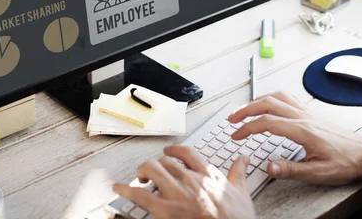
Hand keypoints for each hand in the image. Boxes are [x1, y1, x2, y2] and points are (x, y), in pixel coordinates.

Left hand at [113, 145, 254, 218]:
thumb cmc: (236, 218)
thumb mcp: (241, 193)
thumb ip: (238, 173)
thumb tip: (243, 159)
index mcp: (207, 174)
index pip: (186, 152)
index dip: (174, 149)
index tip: (168, 151)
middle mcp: (190, 179)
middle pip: (165, 161)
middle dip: (155, 165)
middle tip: (151, 172)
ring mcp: (177, 194)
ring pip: (152, 170)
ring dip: (142, 172)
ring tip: (139, 178)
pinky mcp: (165, 210)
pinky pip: (140, 195)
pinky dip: (126, 190)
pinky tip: (118, 189)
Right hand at [227, 91, 361, 185]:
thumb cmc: (344, 162)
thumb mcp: (318, 172)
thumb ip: (291, 169)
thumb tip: (268, 167)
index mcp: (302, 130)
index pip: (267, 122)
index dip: (247, 128)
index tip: (236, 135)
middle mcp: (303, 117)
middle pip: (268, 103)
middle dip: (246, 109)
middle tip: (232, 119)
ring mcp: (307, 112)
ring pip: (277, 97)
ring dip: (257, 101)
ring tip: (245, 110)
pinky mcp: (310, 113)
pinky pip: (287, 98)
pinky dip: (272, 98)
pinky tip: (268, 104)